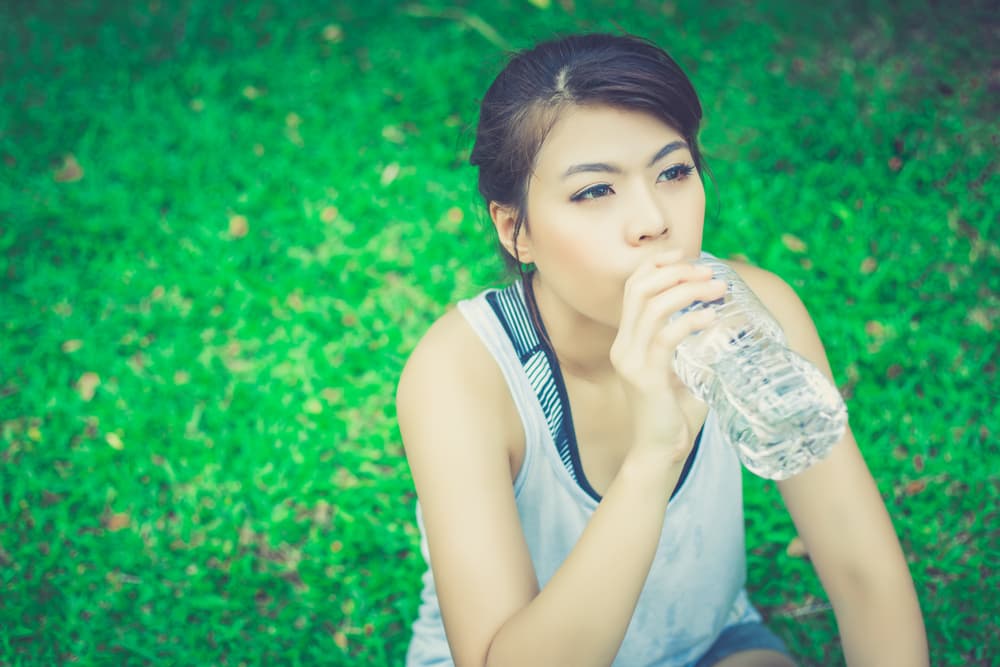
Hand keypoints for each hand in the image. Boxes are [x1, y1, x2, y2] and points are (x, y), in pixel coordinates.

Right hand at [609, 250, 725, 457]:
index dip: (657, 265)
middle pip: (640, 288)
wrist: (661, 453)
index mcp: (627, 340)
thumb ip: (692, 346)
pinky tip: (712, 318)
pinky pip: (666, 337)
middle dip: (677, 272)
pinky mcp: (644, 377)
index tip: (686, 255)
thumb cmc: (675, 415)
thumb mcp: (681, 370)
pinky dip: (690, 321)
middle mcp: (623, 345)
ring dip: (688, 291)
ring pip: (652, 306)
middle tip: (710, 273)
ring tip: (717, 290)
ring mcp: (630, 360)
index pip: (633, 287)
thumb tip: (728, 322)